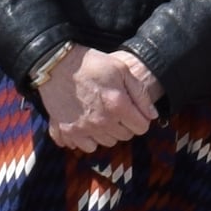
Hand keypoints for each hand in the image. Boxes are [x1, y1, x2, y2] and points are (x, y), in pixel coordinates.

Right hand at [38, 47, 158, 149]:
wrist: (58, 64)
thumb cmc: (92, 64)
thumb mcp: (122, 70)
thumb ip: (140, 94)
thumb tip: (152, 115)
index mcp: (118, 106)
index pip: (141, 127)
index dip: (140, 118)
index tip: (133, 110)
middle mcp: (101, 122)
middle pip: (124, 137)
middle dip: (124, 125)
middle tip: (116, 110)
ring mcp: (83, 128)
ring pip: (105, 143)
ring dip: (107, 132)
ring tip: (101, 115)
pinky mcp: (67, 131)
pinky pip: (84, 146)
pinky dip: (86, 139)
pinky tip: (86, 124)